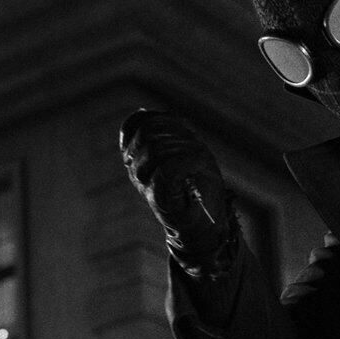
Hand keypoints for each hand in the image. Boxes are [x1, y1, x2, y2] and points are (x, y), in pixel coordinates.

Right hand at [119, 109, 235, 272]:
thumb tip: (143, 112)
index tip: (177, 127)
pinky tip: (199, 164)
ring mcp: (147, 186)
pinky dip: (189, 161)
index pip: (133, 125)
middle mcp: (137, 172)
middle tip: (194, 148)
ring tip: (199, 160)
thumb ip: (166, 131)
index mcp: (138, 158)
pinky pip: (169, 169)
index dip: (154, 118)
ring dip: (186, 147)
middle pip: (149, 133)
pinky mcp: (161, 200)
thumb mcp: (183, 150)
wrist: (206, 225)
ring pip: (158, 148)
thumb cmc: (198, 186)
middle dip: (176, 132)